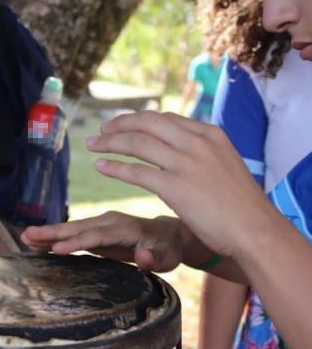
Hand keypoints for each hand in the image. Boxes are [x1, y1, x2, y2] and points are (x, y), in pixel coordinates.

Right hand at [21, 212, 190, 272]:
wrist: (168, 235)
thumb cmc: (168, 250)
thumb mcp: (168, 258)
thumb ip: (155, 258)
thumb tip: (143, 257)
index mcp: (127, 228)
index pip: (98, 236)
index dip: (78, 242)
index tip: (57, 250)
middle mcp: (111, 222)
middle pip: (79, 228)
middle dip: (53, 233)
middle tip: (27, 236)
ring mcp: (103, 224)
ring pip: (73, 229)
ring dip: (50, 234)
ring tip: (25, 237)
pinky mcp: (98, 230)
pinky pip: (75, 234)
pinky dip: (57, 238)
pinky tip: (40, 242)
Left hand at [87, 111, 278, 258]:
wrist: (254, 229)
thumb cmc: (240, 206)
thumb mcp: (224, 166)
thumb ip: (201, 155)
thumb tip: (179, 153)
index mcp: (210, 134)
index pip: (166, 119)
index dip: (139, 120)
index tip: (123, 124)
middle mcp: (197, 142)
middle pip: (148, 123)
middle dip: (120, 124)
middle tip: (102, 130)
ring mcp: (186, 163)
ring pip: (138, 143)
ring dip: (111, 142)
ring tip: (93, 145)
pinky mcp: (175, 186)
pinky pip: (136, 171)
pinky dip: (115, 167)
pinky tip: (101, 166)